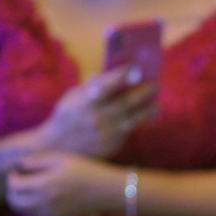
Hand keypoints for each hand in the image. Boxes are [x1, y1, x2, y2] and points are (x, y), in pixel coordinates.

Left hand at [5, 152, 118, 215]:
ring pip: (25, 211)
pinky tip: (44, 197)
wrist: (110, 191)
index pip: (15, 185)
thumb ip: (37, 160)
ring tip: (31, 189)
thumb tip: (21, 164)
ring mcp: (52, 213)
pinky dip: (33, 207)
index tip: (19, 171)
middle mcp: (46, 202)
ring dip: (22, 200)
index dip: (13, 177)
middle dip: (13, 191)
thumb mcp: (62, 158)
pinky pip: (37, 215)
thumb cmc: (88, 171)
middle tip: (20, 182)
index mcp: (45, 185)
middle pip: (15, 202)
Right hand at [38, 66, 157, 158]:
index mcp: (83, 102)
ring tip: (156, 103)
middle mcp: (96, 118)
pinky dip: (141, 120)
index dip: (121, 76)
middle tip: (155, 84)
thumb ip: (93, 86)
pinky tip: (149, 114)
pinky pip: (130, 130)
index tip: (135, 67)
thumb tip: (114, 72)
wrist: (59, 148)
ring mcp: (105, 132)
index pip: (105, 86)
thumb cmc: (69, 116)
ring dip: (148, 109)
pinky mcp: (112, 144)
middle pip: (126, 102)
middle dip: (143, 92)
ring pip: (134, 118)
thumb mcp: (73, 98)